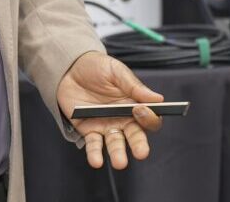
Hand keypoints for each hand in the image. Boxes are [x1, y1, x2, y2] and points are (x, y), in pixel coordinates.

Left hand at [57, 52, 164, 169]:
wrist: (70, 68)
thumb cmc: (98, 67)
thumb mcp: (116, 71)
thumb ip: (134, 86)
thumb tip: (158, 99)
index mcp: (135, 105)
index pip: (149, 118)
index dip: (149, 117)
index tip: (140, 110)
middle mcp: (124, 119)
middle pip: (136, 136)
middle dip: (140, 145)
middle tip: (142, 153)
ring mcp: (107, 126)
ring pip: (116, 144)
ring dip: (118, 154)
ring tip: (120, 163)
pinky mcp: (89, 130)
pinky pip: (93, 145)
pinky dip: (95, 154)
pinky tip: (96, 161)